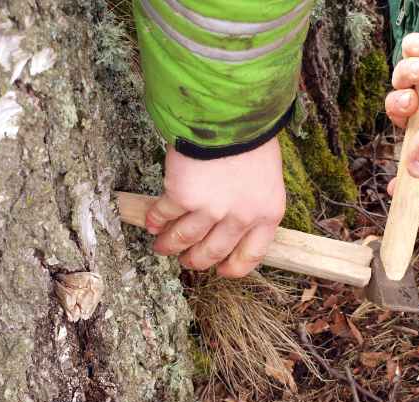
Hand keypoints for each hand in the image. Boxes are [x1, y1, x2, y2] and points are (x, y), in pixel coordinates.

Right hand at [146, 137, 285, 277]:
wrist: (233, 113)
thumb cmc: (252, 137)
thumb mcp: (267, 177)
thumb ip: (253, 202)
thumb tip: (233, 222)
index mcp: (267, 214)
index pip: (250, 255)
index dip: (232, 268)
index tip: (221, 270)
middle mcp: (240, 218)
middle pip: (213, 253)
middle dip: (195, 260)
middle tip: (185, 260)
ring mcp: (210, 210)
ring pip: (184, 239)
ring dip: (169, 245)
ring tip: (161, 245)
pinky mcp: (183, 196)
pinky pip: (165, 215)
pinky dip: (155, 220)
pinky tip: (151, 222)